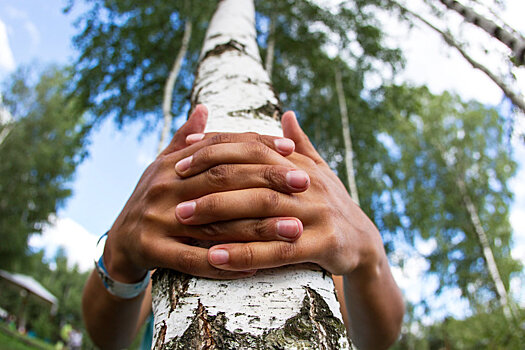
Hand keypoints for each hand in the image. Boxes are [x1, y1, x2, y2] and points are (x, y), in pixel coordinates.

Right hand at [103, 106, 311, 281]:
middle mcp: (164, 186)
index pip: (220, 148)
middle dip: (267, 180)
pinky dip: (226, 263)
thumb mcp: (164, 167)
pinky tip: (257, 266)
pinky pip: (193, 259)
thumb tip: (203, 107)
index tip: (291, 150)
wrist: (118, 243)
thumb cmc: (154, 201)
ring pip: (215, 222)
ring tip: (295, 229)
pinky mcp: (151, 249)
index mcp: (172, 164)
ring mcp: (155, 218)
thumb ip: (185, 139)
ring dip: (258, 227)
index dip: (256, 146)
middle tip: (304, 183)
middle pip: (223, 179)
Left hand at [197, 111, 385, 276]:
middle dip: (208, 182)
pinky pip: (277, 251)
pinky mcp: (324, 244)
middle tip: (173, 192)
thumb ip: (299, 143)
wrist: (364, 240)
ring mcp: (316, 213)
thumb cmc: (330, 202)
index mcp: (299, 163)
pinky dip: (244, 254)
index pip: (251, 147)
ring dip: (218, 217)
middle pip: (251, 176)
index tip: (182, 155)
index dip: (215, 148)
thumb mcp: (318, 169)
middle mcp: (307, 183)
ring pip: (260, 211)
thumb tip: (287, 113)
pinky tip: (214, 259)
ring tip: (183, 221)